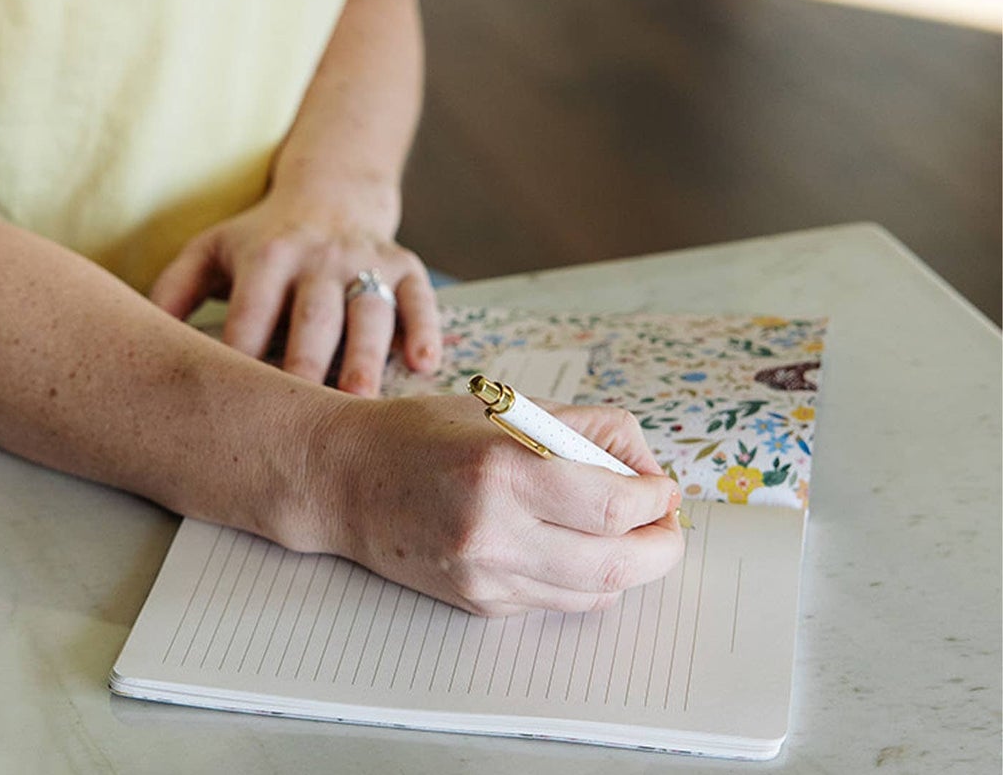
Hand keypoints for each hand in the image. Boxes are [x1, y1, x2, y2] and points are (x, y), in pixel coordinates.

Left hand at [149, 187, 439, 394]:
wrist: (329, 193)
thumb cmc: (260, 240)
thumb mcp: (210, 252)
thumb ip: (172, 294)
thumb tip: (136, 348)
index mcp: (264, 255)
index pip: (251, 312)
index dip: (243, 356)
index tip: (235, 407)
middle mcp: (316, 256)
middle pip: (313, 315)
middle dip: (308, 364)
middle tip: (304, 418)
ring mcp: (364, 259)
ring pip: (367, 310)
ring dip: (366, 356)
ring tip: (362, 402)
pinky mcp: (406, 264)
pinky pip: (419, 296)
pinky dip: (425, 328)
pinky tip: (424, 363)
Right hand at [317, 394, 684, 615]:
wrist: (347, 479)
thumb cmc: (424, 433)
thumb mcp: (505, 408)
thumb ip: (582, 430)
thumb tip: (644, 466)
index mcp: (501, 470)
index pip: (613, 505)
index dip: (656, 500)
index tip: (663, 488)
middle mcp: (493, 533)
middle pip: (616, 565)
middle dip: (660, 547)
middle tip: (665, 523)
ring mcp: (486, 578)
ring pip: (594, 593)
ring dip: (628, 566)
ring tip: (628, 533)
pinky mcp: (481, 605)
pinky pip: (557, 601)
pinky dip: (584, 578)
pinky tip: (575, 545)